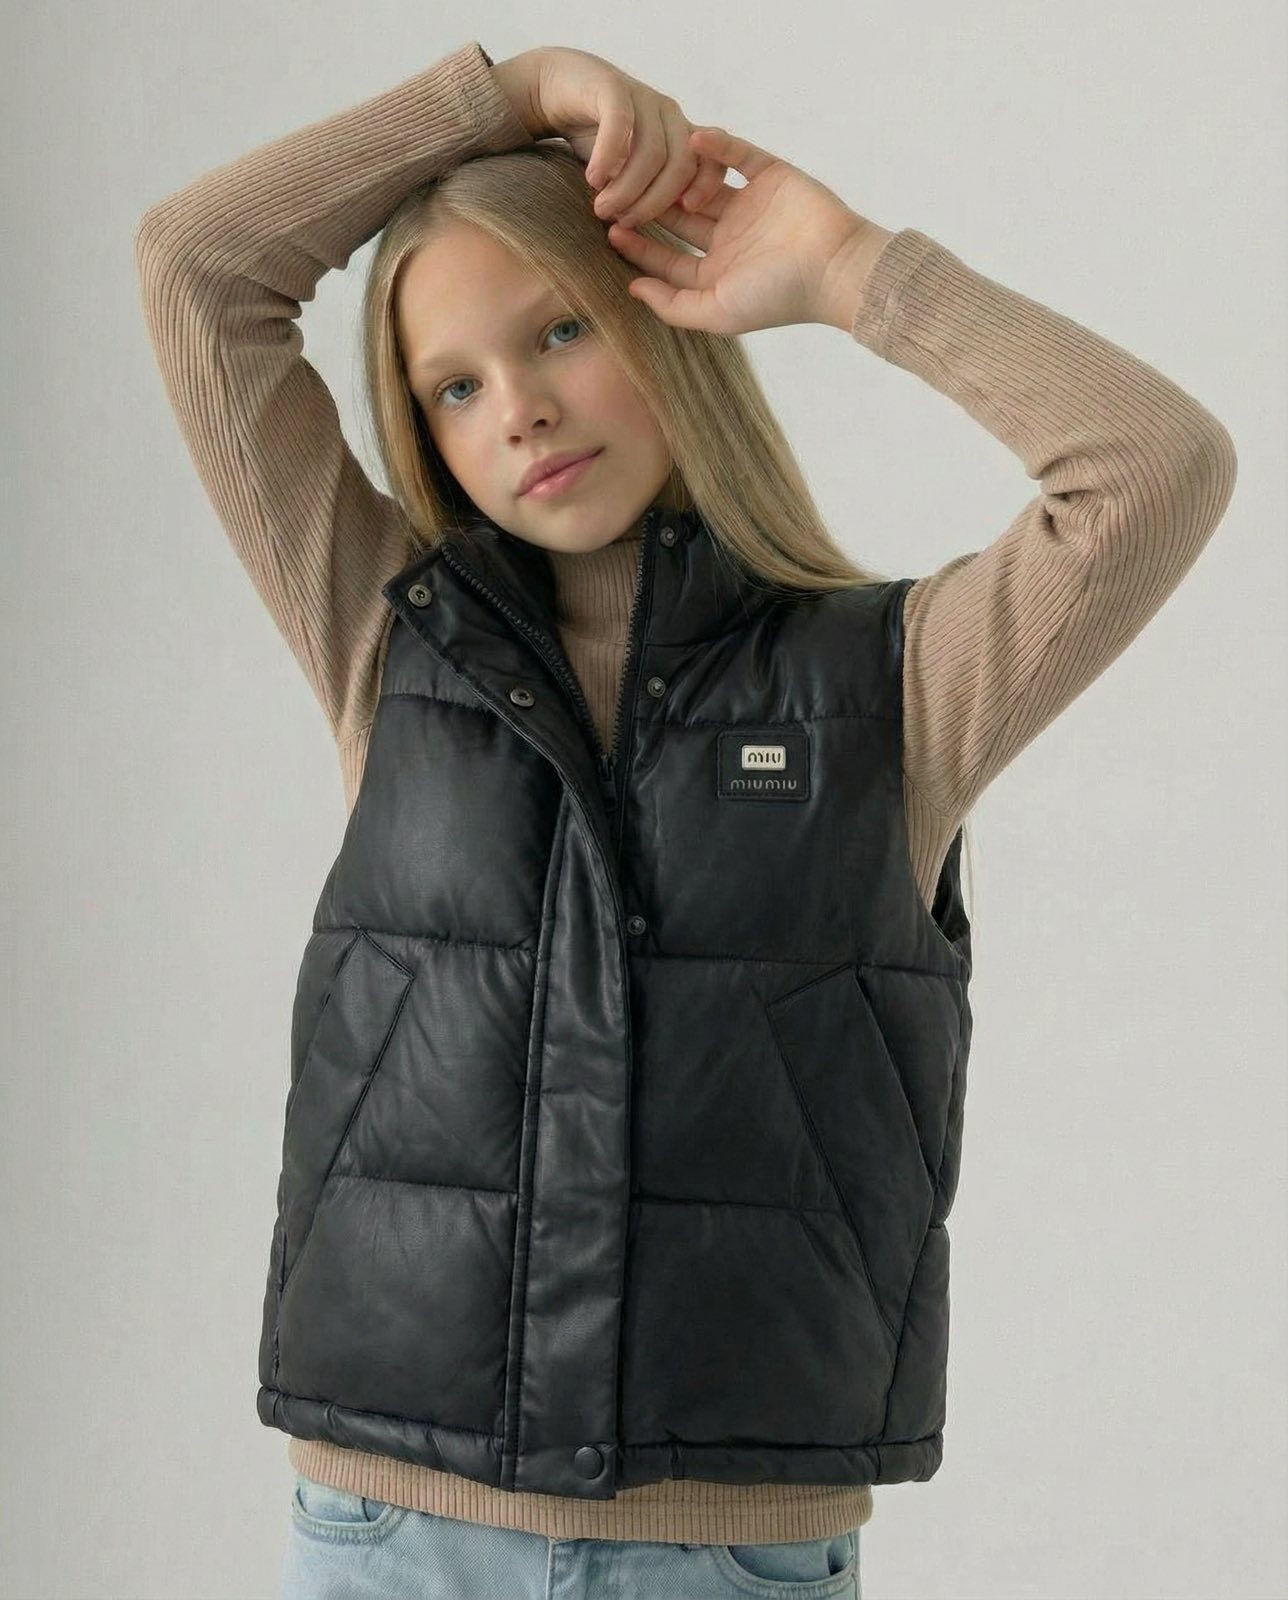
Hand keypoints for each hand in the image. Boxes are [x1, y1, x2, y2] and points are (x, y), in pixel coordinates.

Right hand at [495, 47, 727, 226]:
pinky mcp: (612, 86)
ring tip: (602, 210)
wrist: (556, 86)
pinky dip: (608, 156)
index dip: (705, 187)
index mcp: (680, 135)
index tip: (687, 211)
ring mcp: (642, 98)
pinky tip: (593, 179)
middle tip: (624, 225)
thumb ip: (643, 194)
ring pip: (652, 151)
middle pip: (680, 165)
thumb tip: (649, 243)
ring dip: (628, 188)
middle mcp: (668, 115)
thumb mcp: (626, 171)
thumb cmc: (595, 137)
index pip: (712, 162)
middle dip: (655, 202)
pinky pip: (620, 124)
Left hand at [605, 125, 888, 334]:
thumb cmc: (777, 296)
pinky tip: (691, 139)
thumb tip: (632, 289)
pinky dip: (716, 144)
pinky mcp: (771, 175)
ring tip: (649, 163)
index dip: (639, 246)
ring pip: (702, 182)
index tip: (611, 227)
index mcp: (718, 273)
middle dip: (649, 206)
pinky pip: (737, 153)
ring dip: (676, 174)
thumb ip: (672, 306)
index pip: (669, 258)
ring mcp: (750, 206)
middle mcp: (730, 239)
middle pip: (678, 218)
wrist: (835, 268)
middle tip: (618, 190)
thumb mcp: (716, 313)